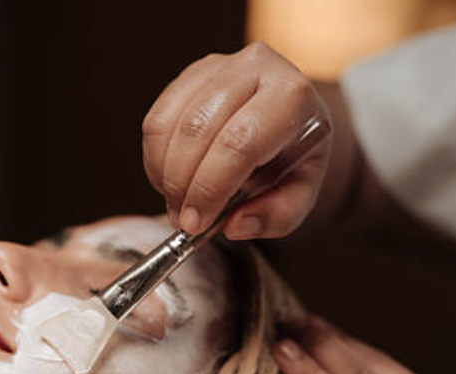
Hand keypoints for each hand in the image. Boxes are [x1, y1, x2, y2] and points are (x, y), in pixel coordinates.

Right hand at [142, 43, 330, 237]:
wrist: (292, 120)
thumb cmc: (295, 159)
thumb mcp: (299, 196)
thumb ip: (274, 216)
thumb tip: (234, 224)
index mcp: (292, 96)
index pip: (239, 142)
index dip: (209, 188)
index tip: (195, 223)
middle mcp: (255, 67)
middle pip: (197, 130)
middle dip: (181, 184)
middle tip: (183, 219)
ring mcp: (218, 67)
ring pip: (168, 125)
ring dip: (165, 174)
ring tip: (178, 202)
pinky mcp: (190, 76)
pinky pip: (155, 121)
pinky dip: (156, 160)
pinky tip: (173, 179)